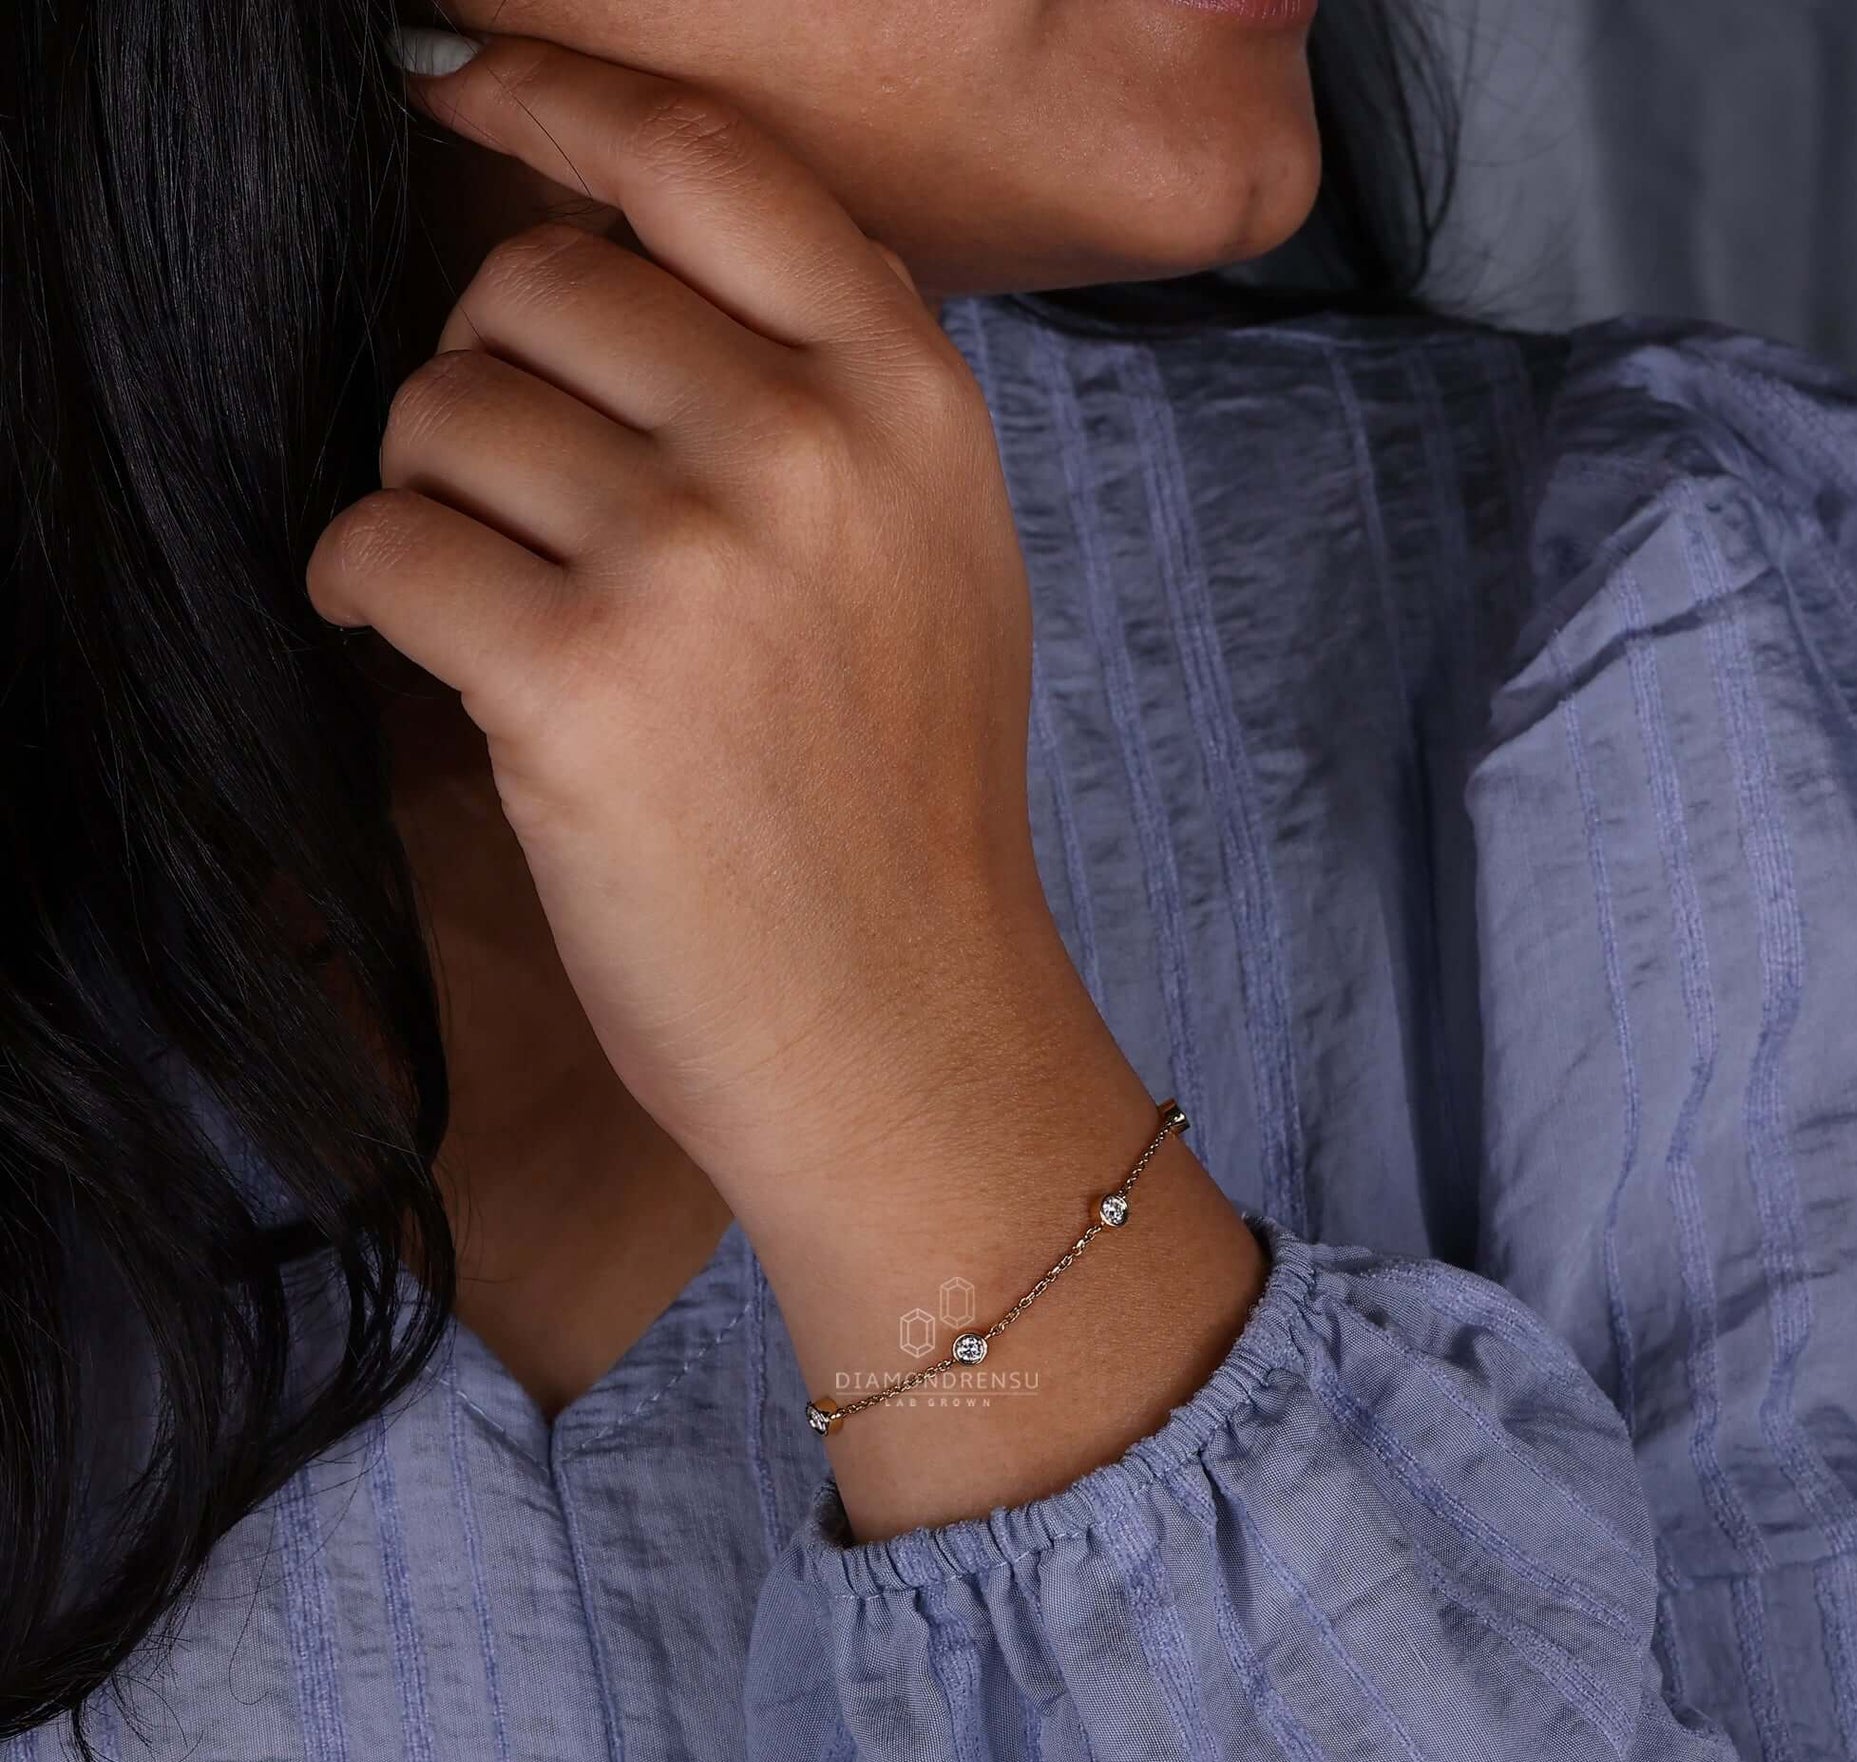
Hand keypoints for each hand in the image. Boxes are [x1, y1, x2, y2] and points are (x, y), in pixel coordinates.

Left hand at [309, 31, 1061, 1179]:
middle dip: (490, 375)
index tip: (458, 88)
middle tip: (518, 499)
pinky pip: (384, 542)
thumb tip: (638, 252)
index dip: (552, 104)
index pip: (702, 164)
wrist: (907, 1026)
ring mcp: (696, 559)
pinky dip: (369, 585)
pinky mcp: (579, 680)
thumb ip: (831, 394)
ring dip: (430, 490)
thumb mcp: (939, 559)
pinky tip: (415, 641)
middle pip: (534, 281)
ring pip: (442, 406)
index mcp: (908, 400)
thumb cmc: (904, 810)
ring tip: (490, 595)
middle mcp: (809, 448)